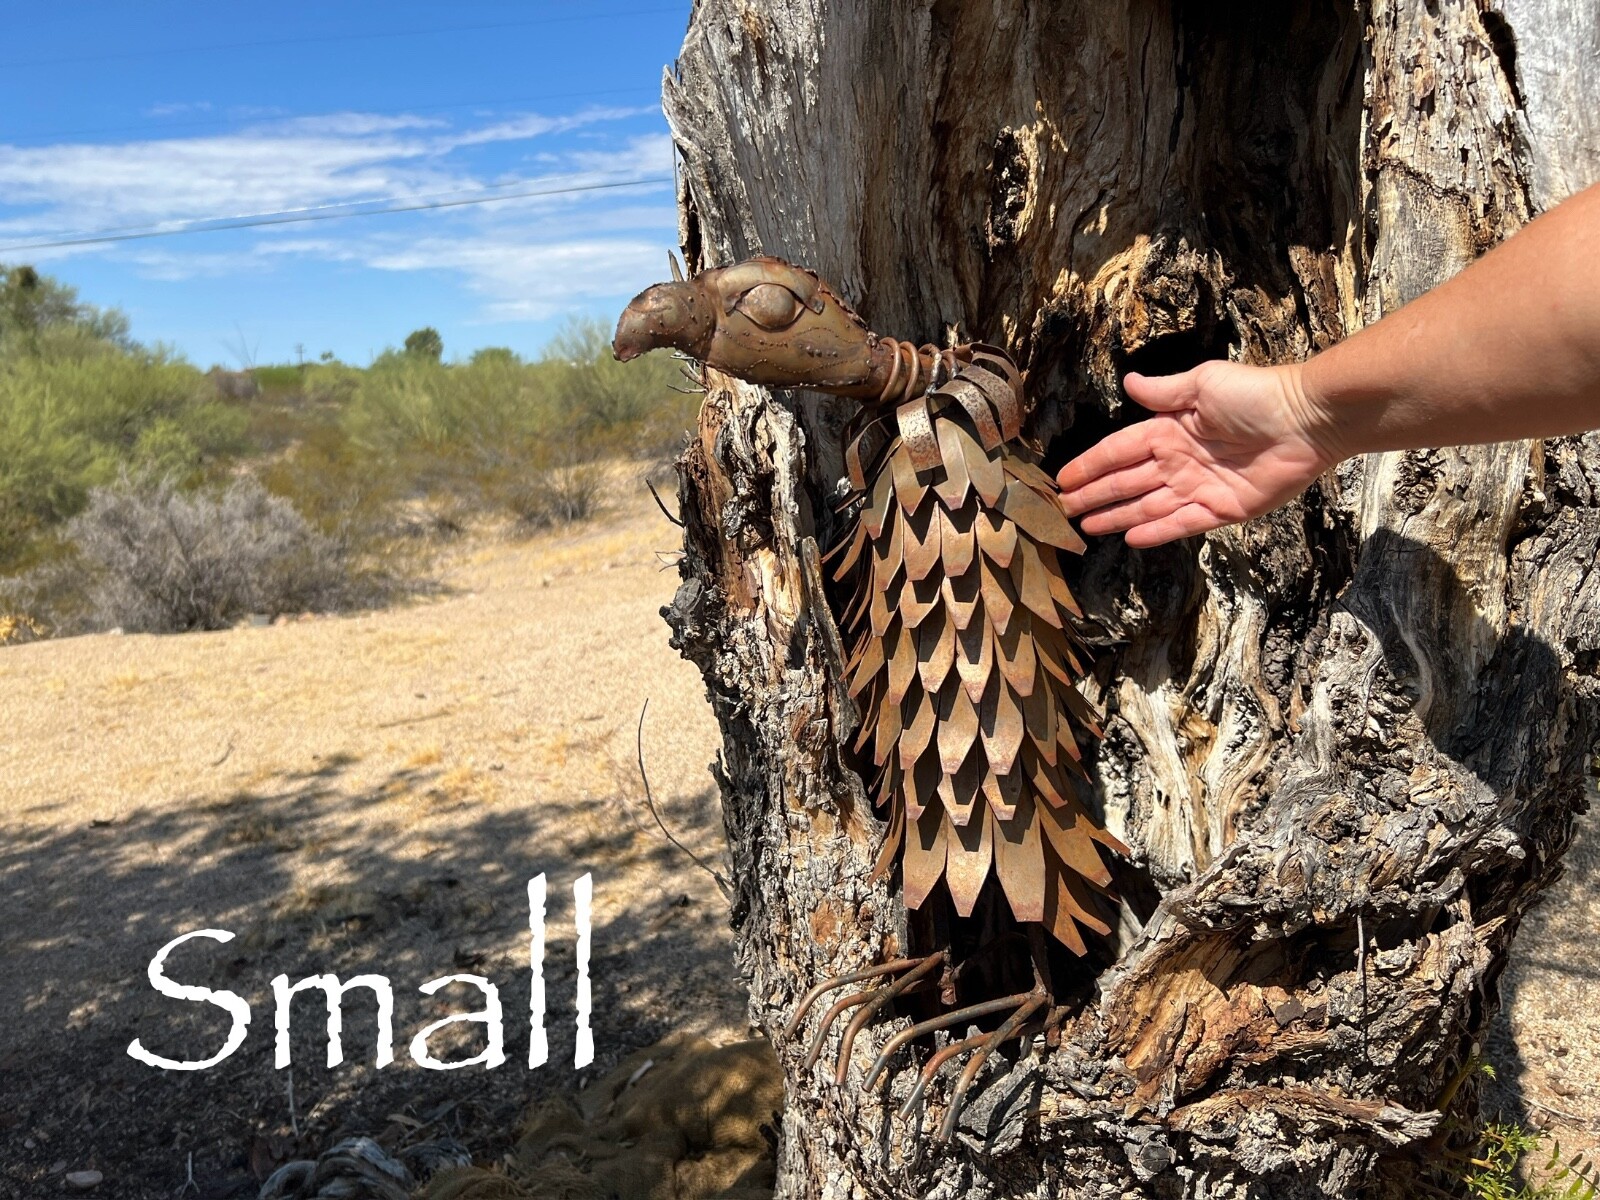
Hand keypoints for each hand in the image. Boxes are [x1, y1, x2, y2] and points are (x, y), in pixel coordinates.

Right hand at [1055, 360, 1340, 547]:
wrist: (1306, 421)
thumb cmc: (1256, 395)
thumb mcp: (1203, 383)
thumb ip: (1164, 391)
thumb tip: (1128, 381)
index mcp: (1170, 430)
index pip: (1119, 451)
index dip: (1090, 464)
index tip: (1062, 478)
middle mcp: (1179, 461)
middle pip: (1127, 483)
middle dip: (1095, 495)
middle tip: (1064, 510)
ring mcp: (1199, 488)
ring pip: (1147, 507)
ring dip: (1117, 517)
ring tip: (1087, 527)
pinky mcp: (1222, 510)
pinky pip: (1182, 524)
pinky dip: (1156, 532)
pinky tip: (1130, 538)